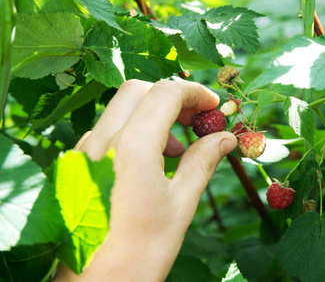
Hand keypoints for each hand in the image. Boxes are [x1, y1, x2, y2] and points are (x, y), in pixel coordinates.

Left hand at [53, 79, 236, 280]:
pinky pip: (109, 130)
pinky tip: (151, 162)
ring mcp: (83, 152)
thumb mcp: (180, 205)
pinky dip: (135, 130)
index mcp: (129, 148)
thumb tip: (226, 137)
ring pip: (120, 108)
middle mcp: (99, 141)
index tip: (215, 107)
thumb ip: (202, 162)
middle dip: (172, 97)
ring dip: (153, 114)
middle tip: (196, 121)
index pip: (165, 94)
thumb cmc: (141, 254)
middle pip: (138, 91)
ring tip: (176, 149)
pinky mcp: (77, 164)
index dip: (195, 93)